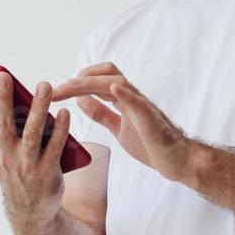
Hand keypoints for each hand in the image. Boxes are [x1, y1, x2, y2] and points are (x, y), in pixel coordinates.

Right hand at [0, 72, 73, 230]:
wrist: (31, 211)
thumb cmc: (14, 175)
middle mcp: (7, 158)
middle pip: (4, 124)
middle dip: (3, 99)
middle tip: (4, 76)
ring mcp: (27, 165)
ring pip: (33, 132)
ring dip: (38, 107)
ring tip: (43, 85)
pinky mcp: (48, 172)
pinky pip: (56, 146)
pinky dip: (60, 129)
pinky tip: (64, 112)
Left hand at [50, 63, 198, 183]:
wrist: (177, 161)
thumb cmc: (151, 144)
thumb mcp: (118, 128)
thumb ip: (101, 113)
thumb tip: (80, 100)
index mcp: (124, 99)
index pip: (98, 81)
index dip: (76, 82)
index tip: (57, 92)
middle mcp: (133, 97)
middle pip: (107, 73)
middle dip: (80, 78)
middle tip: (57, 90)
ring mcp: (144, 107)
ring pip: (119, 83)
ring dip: (93, 83)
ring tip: (72, 85)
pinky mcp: (152, 121)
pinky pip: (140, 104)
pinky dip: (126, 94)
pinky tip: (114, 88)